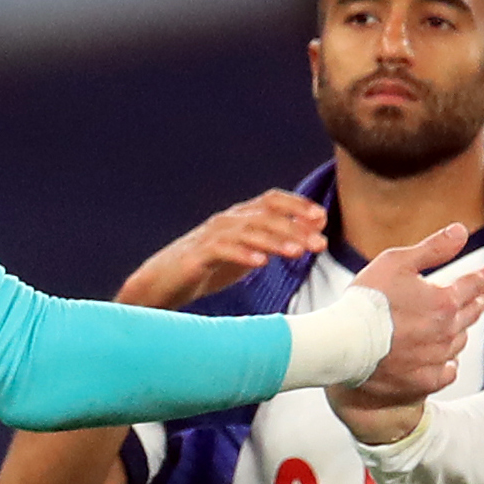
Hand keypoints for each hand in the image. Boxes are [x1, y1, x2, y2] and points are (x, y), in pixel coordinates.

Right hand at [118, 190, 325, 309]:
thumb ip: (276, 241)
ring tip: (297, 253)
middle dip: (295, 229)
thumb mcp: (247, 253)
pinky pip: (222, 250)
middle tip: (320, 245)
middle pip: (265, 217)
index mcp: (239, 217)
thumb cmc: (208, 268)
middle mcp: (226, 221)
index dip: (296, 205)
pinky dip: (242, 254)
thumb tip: (313, 231)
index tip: (321, 218)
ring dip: (275, 241)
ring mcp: (210, 237)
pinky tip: (260, 263)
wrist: (163, 283)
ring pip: (247, 231)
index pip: (271, 200)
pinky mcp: (196, 256)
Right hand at [326, 224, 483, 440]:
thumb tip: (462, 231)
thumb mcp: (397, 262)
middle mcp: (446, 330)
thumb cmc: (367, 299)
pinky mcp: (424, 380)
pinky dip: (449, 365)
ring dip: (463, 330)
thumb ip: (433, 248)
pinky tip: (449, 362)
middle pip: (472, 313)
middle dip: (482, 300)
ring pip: (459, 342)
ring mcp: (436, 358)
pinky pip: (446, 372)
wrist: (344, 344)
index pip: (473, 285)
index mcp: (444, 300)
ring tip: (464, 325)